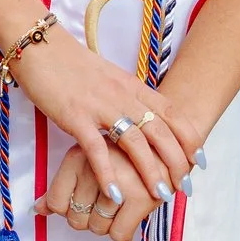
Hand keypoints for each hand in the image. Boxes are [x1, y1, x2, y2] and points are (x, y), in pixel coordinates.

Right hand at [9, 36, 197, 235]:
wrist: (41, 46)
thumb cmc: (72, 65)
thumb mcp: (109, 78)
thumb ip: (127, 98)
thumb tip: (143, 119)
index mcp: (132, 86)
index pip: (171, 112)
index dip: (188, 137)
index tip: (199, 160)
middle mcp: (122, 95)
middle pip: (159, 130)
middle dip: (176, 160)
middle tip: (184, 186)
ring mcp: (100, 106)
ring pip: (135, 142)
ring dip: (150, 170)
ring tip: (159, 195)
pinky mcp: (75, 116)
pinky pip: (96, 148)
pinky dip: (108, 173)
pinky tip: (115, 194)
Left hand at [40, 143, 160, 240]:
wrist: (165, 140)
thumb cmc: (121, 156)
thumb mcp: (87, 160)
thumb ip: (61, 187)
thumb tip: (37, 210)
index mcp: (77, 156)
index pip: (56, 203)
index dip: (68, 210)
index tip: (82, 201)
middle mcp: (94, 167)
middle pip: (75, 219)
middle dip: (88, 218)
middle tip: (104, 204)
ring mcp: (118, 182)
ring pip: (97, 227)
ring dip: (107, 224)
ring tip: (118, 205)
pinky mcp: (142, 196)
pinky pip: (119, 234)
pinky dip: (122, 231)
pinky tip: (129, 215)